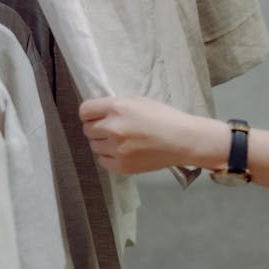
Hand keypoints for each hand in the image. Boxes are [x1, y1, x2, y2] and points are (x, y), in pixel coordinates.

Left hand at [80, 94, 228, 173]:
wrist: (183, 140)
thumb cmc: (164, 117)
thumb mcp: (139, 102)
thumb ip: (117, 106)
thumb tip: (99, 112)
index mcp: (117, 108)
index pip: (85, 110)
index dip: (90, 113)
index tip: (96, 116)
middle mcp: (113, 128)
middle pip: (87, 129)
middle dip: (97, 128)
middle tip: (111, 129)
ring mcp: (117, 149)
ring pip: (94, 146)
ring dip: (103, 143)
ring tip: (121, 141)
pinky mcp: (122, 166)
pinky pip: (103, 161)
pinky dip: (109, 157)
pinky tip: (123, 152)